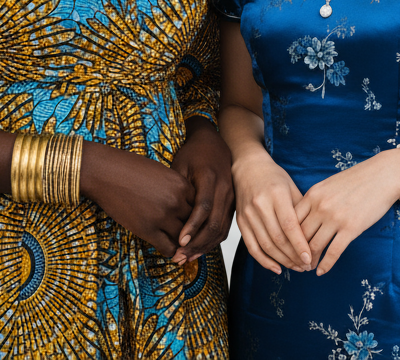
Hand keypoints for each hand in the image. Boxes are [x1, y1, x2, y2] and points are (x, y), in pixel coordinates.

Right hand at [80, 140, 194, 257]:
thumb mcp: (162, 173)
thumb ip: (177, 188)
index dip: (196, 216)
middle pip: (195, 224)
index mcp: (182, 185)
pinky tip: (168, 249)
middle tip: (190, 238)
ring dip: (182, 243)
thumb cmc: (132, 169)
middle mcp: (176, 202)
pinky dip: (170, 251)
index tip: (191, 221)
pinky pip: (168, 248)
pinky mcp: (147, 230)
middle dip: (192, 231)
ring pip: (184, 239)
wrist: (106, 172)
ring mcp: (162, 217)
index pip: (199, 208)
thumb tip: (185, 205)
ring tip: (180, 247)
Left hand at [168, 117, 234, 263]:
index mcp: (210, 178)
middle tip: (179, 257)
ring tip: (186, 258)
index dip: (192, 227)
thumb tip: (167, 215)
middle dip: (197, 244)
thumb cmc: (193, 153)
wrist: (214, 142)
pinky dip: (212, 241)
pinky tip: (198, 249)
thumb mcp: (180, 164)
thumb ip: (177, 188)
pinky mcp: (232, 204)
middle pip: (214, 223)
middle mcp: (225, 189)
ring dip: (205, 246)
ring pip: (221, 229)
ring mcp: (231, 197)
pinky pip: (225, 227)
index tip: (179, 242)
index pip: (203, 207)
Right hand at [233, 151, 312, 274]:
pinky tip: (277, 268)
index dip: (299, 244)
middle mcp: (260, 205)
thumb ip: (302, 210)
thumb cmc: (275, 177)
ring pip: (266, 245)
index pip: (289, 225)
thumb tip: (315, 235)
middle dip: (293, 256)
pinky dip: (264, 261)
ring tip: (296, 268)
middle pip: (278, 239)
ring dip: (282, 261)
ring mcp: (248, 215)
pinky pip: (252, 247)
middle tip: (306, 267)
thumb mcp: (292, 187)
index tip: (310, 259)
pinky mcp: (240, 222)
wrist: (248, 168)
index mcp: (277, 194)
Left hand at [296, 148, 399, 275]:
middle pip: (300, 236)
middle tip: (295, 262)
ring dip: (309, 261)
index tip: (287, 248)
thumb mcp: (329, 185)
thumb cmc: (357, 179)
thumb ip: (315, 200)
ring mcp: (335, 218)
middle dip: (296, 252)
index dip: (287, 237)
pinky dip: (325, 265)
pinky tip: (321, 271)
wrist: (383, 175)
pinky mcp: (351, 228)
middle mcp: (320, 207)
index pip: (291, 221)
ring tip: (308, 268)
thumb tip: (304, 219)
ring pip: (315, 246)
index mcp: (312, 194)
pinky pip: (333, 252)